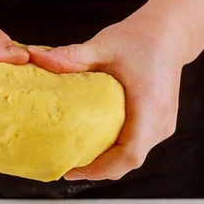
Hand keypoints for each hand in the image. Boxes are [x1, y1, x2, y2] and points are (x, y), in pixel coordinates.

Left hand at [27, 7, 188, 180]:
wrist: (169, 34)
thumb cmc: (139, 38)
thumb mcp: (104, 45)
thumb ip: (72, 55)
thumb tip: (33, 57)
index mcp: (150, 106)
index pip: (130, 154)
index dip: (101, 169)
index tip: (72, 170)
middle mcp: (160, 122)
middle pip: (128, 161)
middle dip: (97, 169)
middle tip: (63, 164)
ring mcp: (162, 125)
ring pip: (132, 156)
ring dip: (105, 161)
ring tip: (73, 155)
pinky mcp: (157, 123)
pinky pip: (135, 145)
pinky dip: (114, 150)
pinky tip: (90, 141)